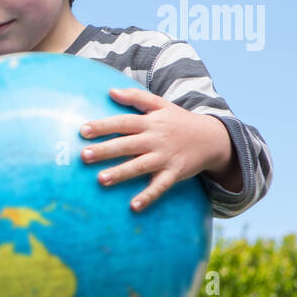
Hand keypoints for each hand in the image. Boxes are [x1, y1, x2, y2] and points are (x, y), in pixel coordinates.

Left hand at [78, 88, 233, 212]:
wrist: (213, 138)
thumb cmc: (180, 121)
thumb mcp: (161, 105)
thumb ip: (136, 97)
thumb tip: (110, 91)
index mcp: (150, 122)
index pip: (123, 122)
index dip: (103, 126)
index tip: (83, 130)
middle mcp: (156, 139)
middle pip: (127, 144)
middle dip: (105, 150)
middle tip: (84, 156)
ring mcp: (165, 157)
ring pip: (140, 166)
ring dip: (121, 173)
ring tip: (101, 179)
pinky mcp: (174, 173)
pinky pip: (160, 186)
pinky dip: (148, 196)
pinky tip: (134, 206)